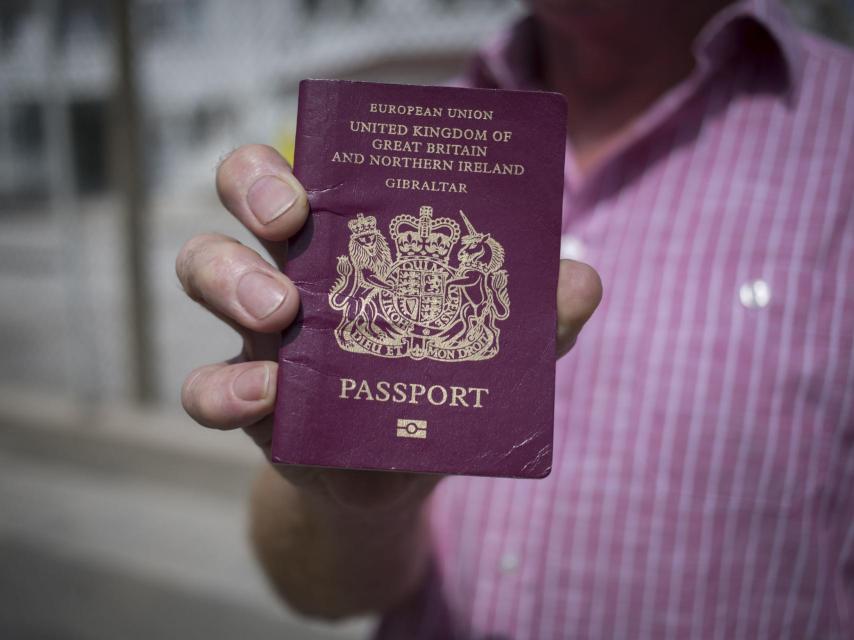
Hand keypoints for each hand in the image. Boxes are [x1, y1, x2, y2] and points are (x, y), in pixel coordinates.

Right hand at [176, 144, 600, 511]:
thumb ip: (536, 317)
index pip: (306, 170)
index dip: (296, 157)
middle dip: (253, 187)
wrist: (396, 472)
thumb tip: (581, 280)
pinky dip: (222, 390)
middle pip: (238, 195)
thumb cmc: (438, 383)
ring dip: (231, 278)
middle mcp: (294, 267)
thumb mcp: (495, 348)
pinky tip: (265, 399)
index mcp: (348, 240)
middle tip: (290, 220)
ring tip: (279, 313)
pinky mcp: (249, 401)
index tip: (318, 179)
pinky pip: (202, 388)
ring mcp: (260, 332)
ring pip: (202, 268)